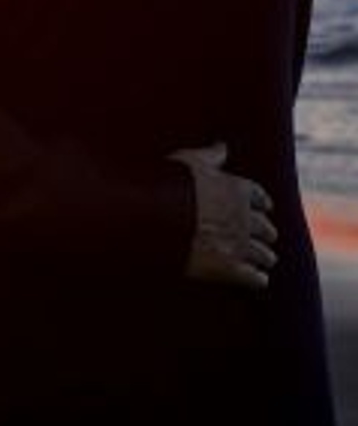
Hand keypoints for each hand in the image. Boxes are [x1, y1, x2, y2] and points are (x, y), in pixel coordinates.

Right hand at [171, 141, 277, 290]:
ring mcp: (239, 244)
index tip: (265, 209)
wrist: (158, 219)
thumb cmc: (172, 186)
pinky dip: (258, 279)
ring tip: (266, 261)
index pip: (260, 198)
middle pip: (266, 228)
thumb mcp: (190, 162)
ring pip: (264, 254)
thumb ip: (211, 155)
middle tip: (267, 237)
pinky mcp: (229, 269)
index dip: (263, 204)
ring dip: (265, 258)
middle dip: (266, 233)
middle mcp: (244, 218)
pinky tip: (259, 280)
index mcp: (238, 190)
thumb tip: (222, 145)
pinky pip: (254, 278)